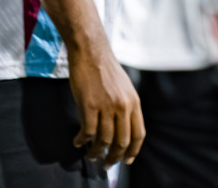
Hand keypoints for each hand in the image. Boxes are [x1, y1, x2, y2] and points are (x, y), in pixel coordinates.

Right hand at [68, 37, 145, 166]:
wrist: (91, 52)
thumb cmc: (105, 69)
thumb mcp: (124, 88)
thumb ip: (125, 107)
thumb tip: (121, 130)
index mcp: (134, 102)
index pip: (138, 134)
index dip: (133, 151)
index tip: (127, 160)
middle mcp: (123, 106)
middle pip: (122, 141)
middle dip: (114, 157)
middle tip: (106, 164)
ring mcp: (106, 106)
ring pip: (103, 140)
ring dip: (96, 152)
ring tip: (90, 155)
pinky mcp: (89, 105)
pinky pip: (88, 131)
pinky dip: (82, 140)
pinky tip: (78, 141)